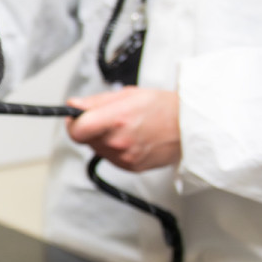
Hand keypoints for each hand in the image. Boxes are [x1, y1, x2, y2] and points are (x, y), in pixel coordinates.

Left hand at [66, 87, 180, 171]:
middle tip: (108, 117)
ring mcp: (124, 157)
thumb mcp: (128, 94)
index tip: (76, 117)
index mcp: (116, 120)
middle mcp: (118, 142)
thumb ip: (96, 101)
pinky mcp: (130, 167)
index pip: (76, 130)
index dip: (73, 122)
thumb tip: (73, 104)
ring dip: (102, 138)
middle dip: (91, 128)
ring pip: (97, 149)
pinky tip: (130, 138)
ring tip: (124, 126)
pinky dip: (114, 148)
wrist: (188, 127)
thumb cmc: (163, 107)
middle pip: (85, 139)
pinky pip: (110, 158)